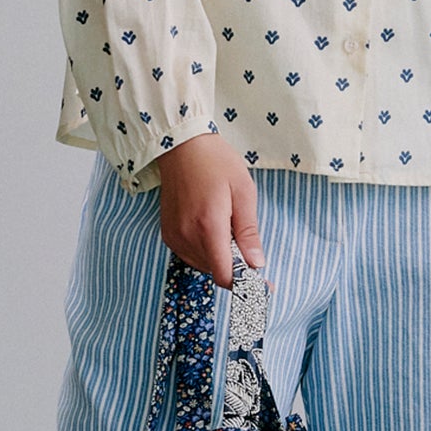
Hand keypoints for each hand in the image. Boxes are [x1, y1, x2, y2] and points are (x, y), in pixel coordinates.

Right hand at [153, 131, 264, 287]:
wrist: (182, 147)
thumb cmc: (216, 163)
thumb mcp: (243, 193)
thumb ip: (248, 232)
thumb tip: (256, 264)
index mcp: (208, 226)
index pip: (225, 275)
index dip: (245, 283)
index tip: (262, 283)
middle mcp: (187, 236)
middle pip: (216, 272)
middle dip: (235, 266)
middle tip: (247, 244)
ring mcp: (174, 237)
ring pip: (204, 266)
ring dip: (220, 258)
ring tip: (227, 228)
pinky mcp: (168, 234)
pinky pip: (191, 256)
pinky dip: (206, 251)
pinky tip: (212, 229)